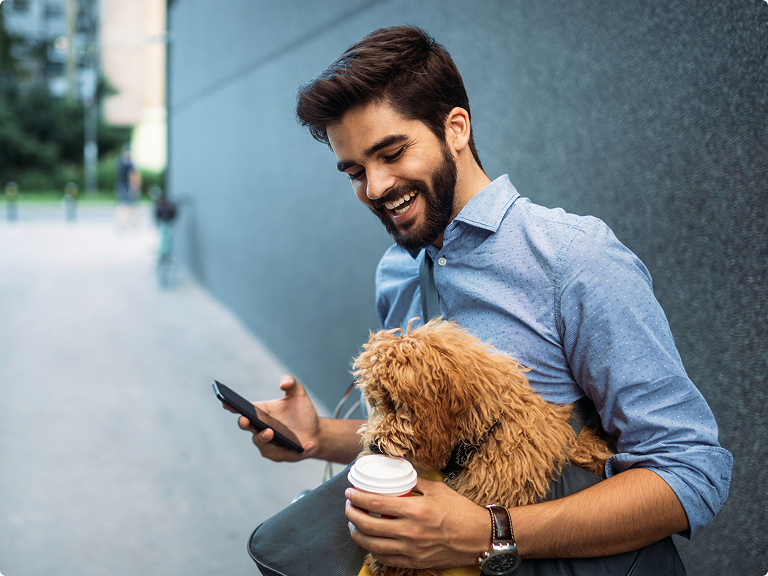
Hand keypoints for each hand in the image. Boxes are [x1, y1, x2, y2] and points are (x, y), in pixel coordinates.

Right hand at [222, 374, 320, 461]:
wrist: (315, 431)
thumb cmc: (301, 412)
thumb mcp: (298, 394)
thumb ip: (291, 384)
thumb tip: (284, 383)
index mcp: (260, 412)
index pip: (242, 409)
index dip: (232, 406)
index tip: (225, 402)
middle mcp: (259, 428)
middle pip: (247, 427)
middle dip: (245, 423)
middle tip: (246, 419)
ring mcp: (266, 444)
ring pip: (261, 442)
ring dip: (264, 437)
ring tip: (271, 432)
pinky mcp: (278, 455)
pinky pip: (285, 454)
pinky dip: (296, 450)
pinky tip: (308, 444)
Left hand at [344, 476, 490, 569]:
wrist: (478, 537)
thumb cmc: (460, 511)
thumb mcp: (438, 489)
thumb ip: (416, 481)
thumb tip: (400, 471)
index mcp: (416, 510)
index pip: (376, 503)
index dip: (358, 497)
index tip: (350, 492)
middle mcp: (411, 532)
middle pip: (369, 525)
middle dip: (352, 515)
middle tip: (348, 507)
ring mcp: (411, 550)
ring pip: (373, 545)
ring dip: (358, 534)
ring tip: (353, 525)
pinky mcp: (415, 562)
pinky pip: (386, 559)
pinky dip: (373, 550)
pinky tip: (370, 542)